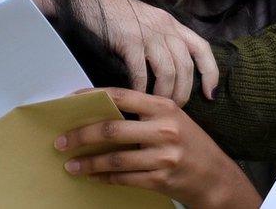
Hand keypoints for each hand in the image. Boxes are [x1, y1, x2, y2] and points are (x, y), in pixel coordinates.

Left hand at [54, 88, 261, 208]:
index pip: (121, 96)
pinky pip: (123, 178)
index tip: (69, 103)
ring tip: (70, 164)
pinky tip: (92, 176)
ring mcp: (163, 156)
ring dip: (87, 162)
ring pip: (114, 158)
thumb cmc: (190, 144)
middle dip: (80, 135)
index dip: (91, 97)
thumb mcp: (174, 118)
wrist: (215, 176)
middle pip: (112, 129)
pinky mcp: (160, 179)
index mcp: (165, 107)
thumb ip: (144, 113)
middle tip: (60, 141)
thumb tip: (101, 112)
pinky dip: (103, 177)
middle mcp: (164, 129)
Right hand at [73, 0, 218, 105]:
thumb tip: (173, 71)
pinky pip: (141, 72)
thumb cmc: (117, 15)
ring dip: (164, 94)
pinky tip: (136, 98)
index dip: (211, 72)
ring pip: (168, 72)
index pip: (202, 48)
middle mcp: (165, 27)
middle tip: (174, 109)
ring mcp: (148, 33)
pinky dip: (140, 89)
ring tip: (156, 107)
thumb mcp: (148, 22)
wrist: (89, 1)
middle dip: (183, 93)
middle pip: (186, 66)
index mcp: (172, 23)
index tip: (210, 95)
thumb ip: (163, 40)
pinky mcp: (129, 40)